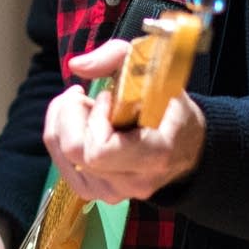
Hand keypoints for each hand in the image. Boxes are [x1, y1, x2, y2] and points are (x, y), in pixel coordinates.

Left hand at [45, 38, 205, 202]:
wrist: (187, 147)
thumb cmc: (169, 106)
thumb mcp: (155, 70)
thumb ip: (117, 56)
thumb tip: (76, 65)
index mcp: (153, 156)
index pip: (98, 151)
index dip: (93, 118)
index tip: (106, 97)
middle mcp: (131, 182)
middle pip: (73, 151)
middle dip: (69, 114)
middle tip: (83, 96)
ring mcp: (112, 193)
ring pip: (62, 157)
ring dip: (63, 124)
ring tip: (85, 109)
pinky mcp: (95, 193)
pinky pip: (61, 164)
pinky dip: (61, 138)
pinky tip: (80, 126)